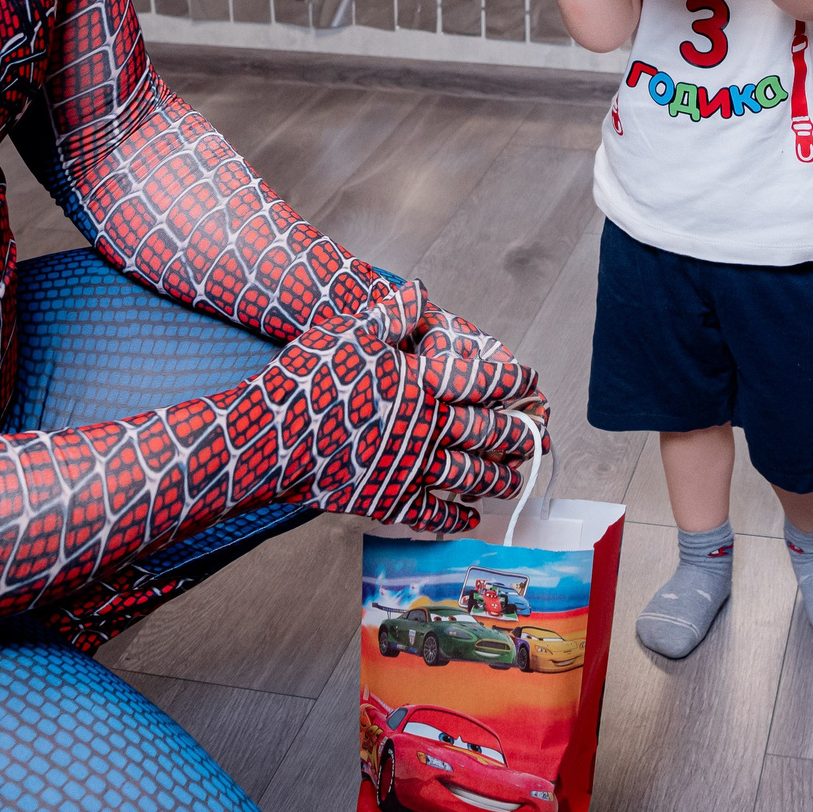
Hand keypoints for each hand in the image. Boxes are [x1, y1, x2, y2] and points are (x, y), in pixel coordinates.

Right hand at [268, 312, 543, 534]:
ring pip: (468, 475)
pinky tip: (469, 518)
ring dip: (496, 476)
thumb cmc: (310, 378)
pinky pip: (431, 512)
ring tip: (514, 477)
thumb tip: (420, 294)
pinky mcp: (386, 499)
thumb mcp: (352, 330)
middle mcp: (426, 427)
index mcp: (424, 384)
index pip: (483, 380)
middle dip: (519, 434)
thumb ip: (393, 314)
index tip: (531, 381)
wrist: (271, 437)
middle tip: (541, 435)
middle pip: (487, 432)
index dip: (512, 380)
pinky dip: (454, 516)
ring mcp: (409, 467)